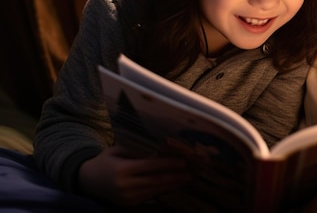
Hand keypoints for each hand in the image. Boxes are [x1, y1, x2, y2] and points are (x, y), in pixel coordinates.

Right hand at [78, 145, 192, 205]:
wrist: (86, 181)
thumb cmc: (106, 160)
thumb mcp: (119, 150)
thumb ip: (138, 151)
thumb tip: (161, 150)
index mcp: (123, 169)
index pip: (151, 166)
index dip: (169, 164)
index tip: (184, 161)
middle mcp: (125, 185)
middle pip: (156, 180)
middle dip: (176, 176)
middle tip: (192, 172)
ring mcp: (127, 197)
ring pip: (155, 190)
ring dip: (173, 185)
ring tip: (187, 178)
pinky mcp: (129, 204)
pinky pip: (150, 196)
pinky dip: (163, 190)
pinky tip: (174, 185)